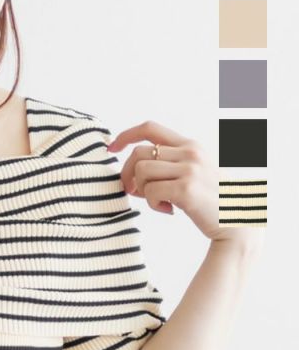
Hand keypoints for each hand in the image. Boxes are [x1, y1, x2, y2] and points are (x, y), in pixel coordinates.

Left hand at [106, 120, 230, 242]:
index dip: (125, 136)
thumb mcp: (194, 173)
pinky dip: (152, 205)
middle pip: (138, 154)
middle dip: (127, 174)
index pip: (150, 128)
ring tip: (159, 202)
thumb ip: (169, 167)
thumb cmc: (211, 202)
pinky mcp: (186, 189)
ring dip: (142, 192)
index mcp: (190, 145)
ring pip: (141, 172)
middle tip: (134, 192)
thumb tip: (132, 175)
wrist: (238, 221)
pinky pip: (150, 192)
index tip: (111, 149)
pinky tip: (168, 210)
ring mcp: (189, 169)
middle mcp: (190, 152)